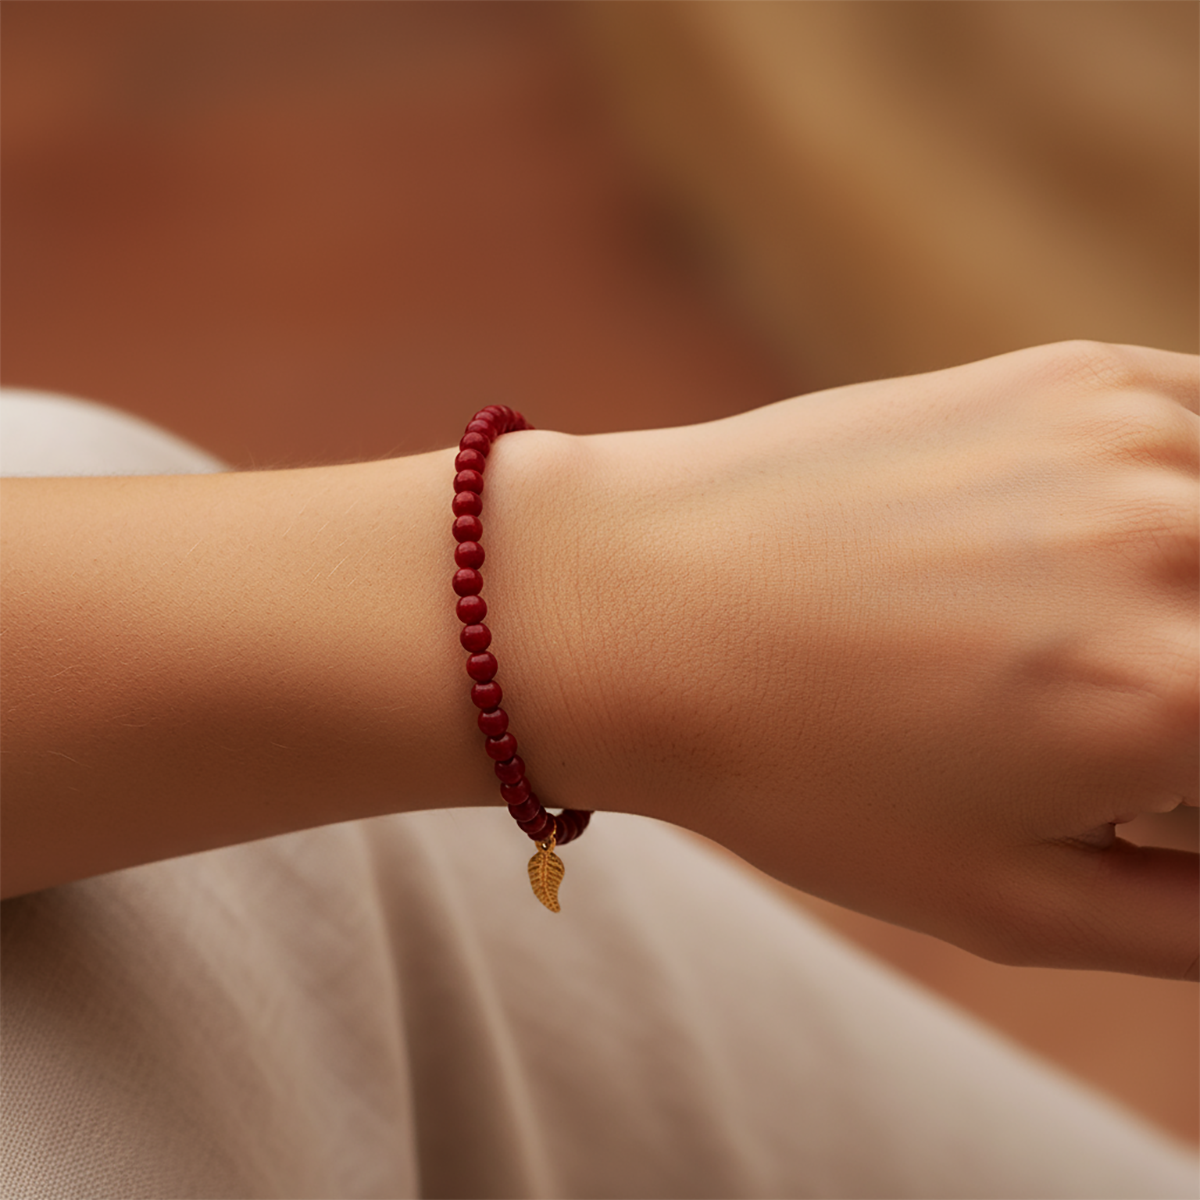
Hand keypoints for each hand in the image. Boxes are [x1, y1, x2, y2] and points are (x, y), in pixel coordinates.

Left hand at [492, 342, 1199, 977]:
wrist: (636, 602)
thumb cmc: (795, 770)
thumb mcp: (1009, 902)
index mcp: (1182, 694)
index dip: (1197, 788)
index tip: (1151, 792)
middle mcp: (1185, 537)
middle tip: (1133, 750)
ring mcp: (1134, 430)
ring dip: (1196, 612)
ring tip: (1085, 655)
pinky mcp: (1079, 371)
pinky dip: (1195, 509)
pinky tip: (1116, 556)